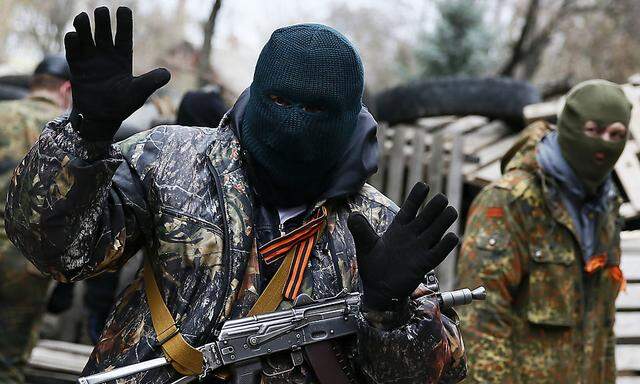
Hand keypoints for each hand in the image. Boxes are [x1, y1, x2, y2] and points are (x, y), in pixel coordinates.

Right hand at [65, 7, 170, 140]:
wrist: (101, 119)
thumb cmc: (122, 105)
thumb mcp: (139, 92)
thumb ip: (151, 82)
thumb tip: (167, 74)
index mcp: (123, 58)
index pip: (124, 35)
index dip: (124, 21)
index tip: (123, 8)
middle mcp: (106, 54)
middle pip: (103, 31)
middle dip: (102, 20)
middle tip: (101, 11)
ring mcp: (90, 59)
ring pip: (86, 36)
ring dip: (83, 26)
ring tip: (83, 18)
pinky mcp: (77, 67)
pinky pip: (73, 50)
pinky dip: (72, 42)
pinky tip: (74, 36)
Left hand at [348, 182, 457, 310]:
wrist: (378, 290)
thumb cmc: (373, 266)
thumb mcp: (365, 245)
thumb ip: (361, 230)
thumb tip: (353, 215)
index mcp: (398, 228)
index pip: (409, 208)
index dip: (417, 197)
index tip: (424, 186)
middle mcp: (411, 236)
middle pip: (426, 217)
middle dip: (434, 207)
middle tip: (442, 198)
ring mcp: (419, 249)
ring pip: (435, 232)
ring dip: (443, 222)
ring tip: (451, 211)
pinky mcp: (424, 264)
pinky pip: (438, 253)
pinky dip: (445, 246)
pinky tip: (452, 237)